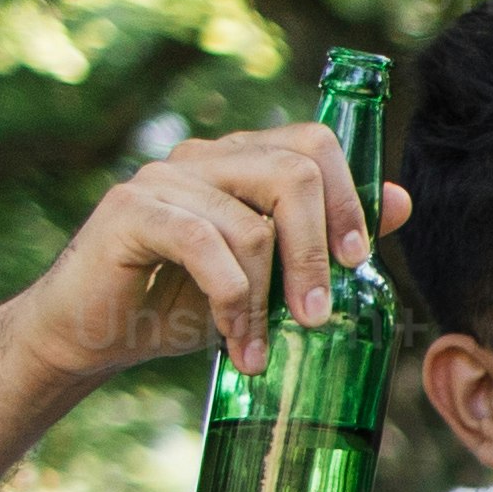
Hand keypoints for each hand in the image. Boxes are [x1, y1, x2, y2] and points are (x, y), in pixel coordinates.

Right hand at [4, 123, 405, 384]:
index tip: (359, 260)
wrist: (93, 334)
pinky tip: (236, 343)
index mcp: (240, 161)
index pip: (313, 143)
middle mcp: (204, 157)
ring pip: (251, 224)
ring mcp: (164, 178)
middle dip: (316, 251)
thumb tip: (399, 201)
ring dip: (265, 300)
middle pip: (293, 172)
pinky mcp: (131, 210)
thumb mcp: (266, 277)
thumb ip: (324, 238)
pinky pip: (204, 244)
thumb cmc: (182, 305)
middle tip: (317, 314)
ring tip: (260, 349)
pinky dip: (231, 300)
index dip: (348, 196)